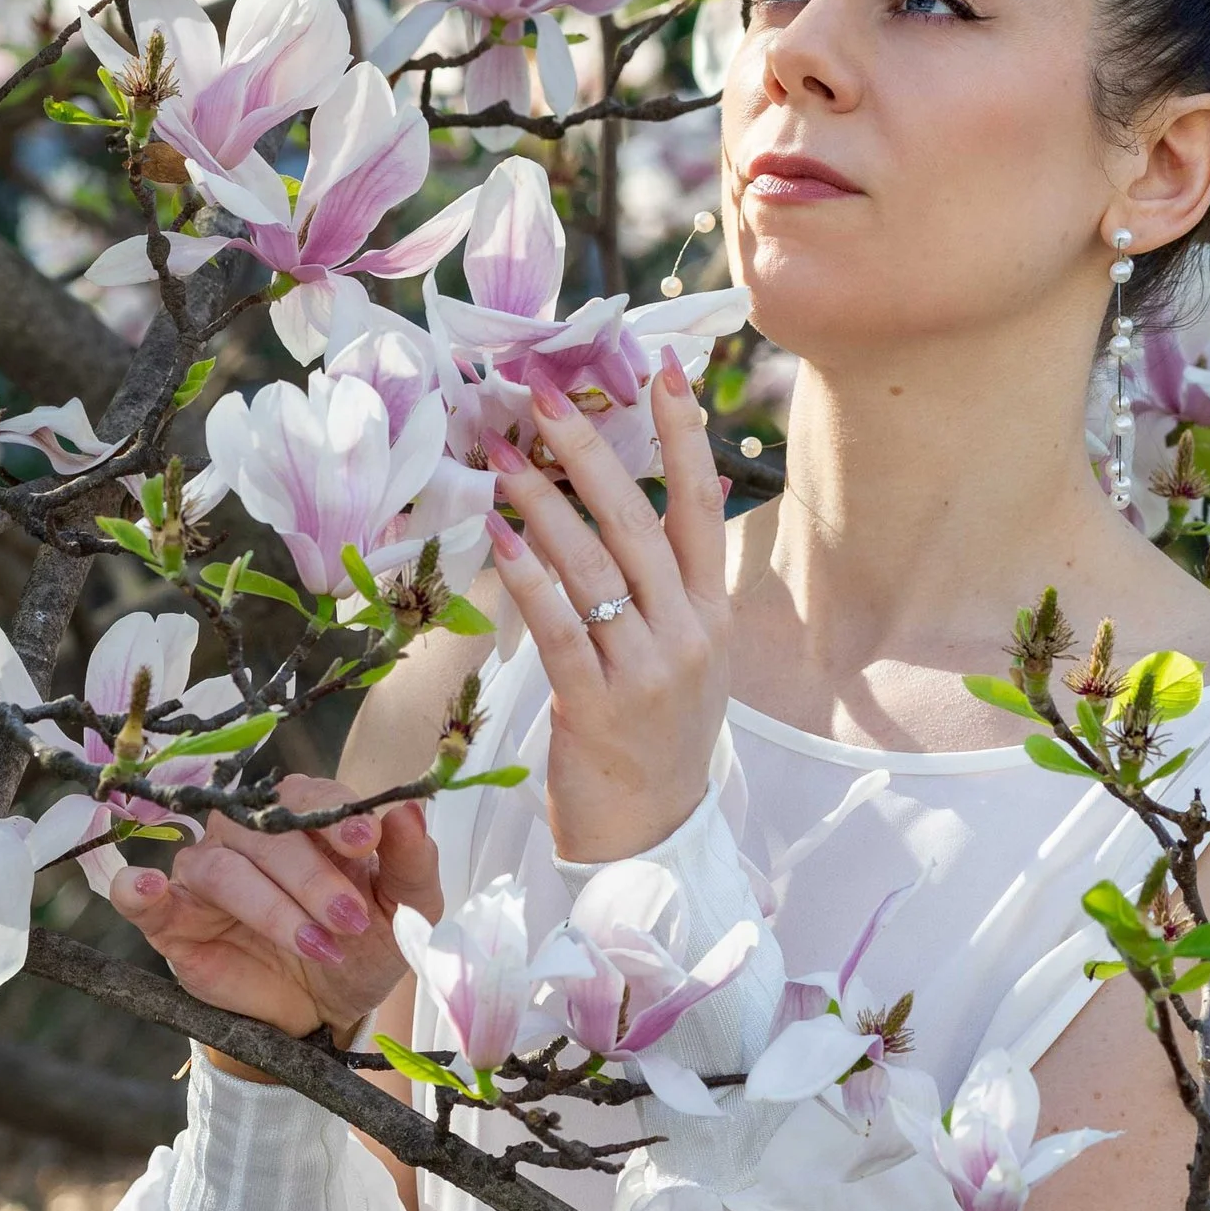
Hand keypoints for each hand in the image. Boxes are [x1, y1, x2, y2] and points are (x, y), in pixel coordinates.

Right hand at [105, 771, 440, 1058]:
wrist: (327, 1012)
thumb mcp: (405, 911)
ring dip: (270, 906)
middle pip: (266, 832)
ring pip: (222, 867)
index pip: (309, 796)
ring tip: (316, 945)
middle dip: (313, 877)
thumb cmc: (364, 947)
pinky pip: (139, 894)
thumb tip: (411, 810)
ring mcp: (205, 873)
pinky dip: (138, 887)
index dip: (336, 816)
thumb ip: (412, 862)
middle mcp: (248, 834)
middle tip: (350, 920)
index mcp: (304, 819)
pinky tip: (150, 888)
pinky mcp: (172, 918)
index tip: (366, 842)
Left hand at [485, 354, 727, 863]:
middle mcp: (689, 634)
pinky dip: (527, 575)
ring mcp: (648, 670)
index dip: (684, 434)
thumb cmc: (655, 743)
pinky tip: (496, 534)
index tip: (660, 369)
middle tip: (542, 392)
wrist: (649, 840)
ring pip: (592, 564)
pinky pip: (558, 625)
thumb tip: (617, 518)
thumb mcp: (684, 662)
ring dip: (541, 499)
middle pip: (638, 519)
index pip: (703, 506)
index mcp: (713, 615)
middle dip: (588, 447)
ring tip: (498, 452)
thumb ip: (664, 596)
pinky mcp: (598, 706)